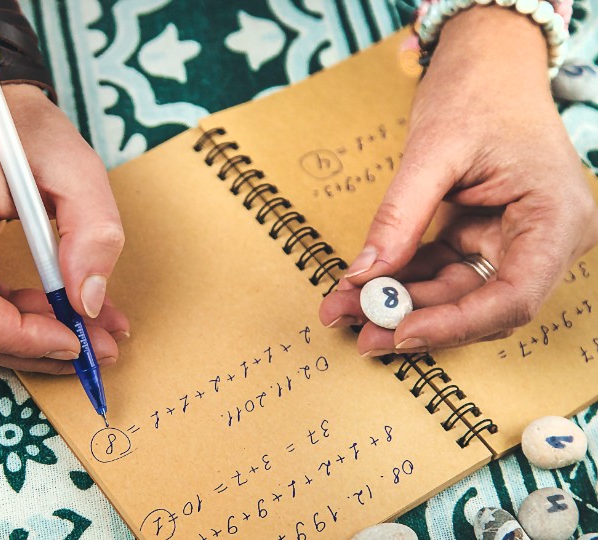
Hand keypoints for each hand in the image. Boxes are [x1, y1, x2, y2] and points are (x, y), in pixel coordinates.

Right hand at [0, 84, 128, 372]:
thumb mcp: (76, 165)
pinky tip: (55, 313)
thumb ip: (94, 231)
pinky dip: (13, 321)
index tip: (76, 337)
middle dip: (37, 346)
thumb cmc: (19, 128)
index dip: (21, 339)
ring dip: (30, 338)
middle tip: (100, 343)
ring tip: (88, 326)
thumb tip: (88, 303)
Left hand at [319, 6, 597, 354]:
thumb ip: (400, 216)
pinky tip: (360, 286)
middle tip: (353, 327)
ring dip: (400, 302)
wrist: (489, 62)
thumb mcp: (433, 150)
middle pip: (482, 304)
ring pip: (458, 294)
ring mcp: (516, 241)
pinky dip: (404, 279)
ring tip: (342, 307)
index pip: (513, 297)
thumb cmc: (478, 92)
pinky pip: (445, 271)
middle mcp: (546, 240)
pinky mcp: (486, 236)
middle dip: (414, 317)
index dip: (454, 325)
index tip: (397, 332)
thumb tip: (362, 275)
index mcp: (556, 219)